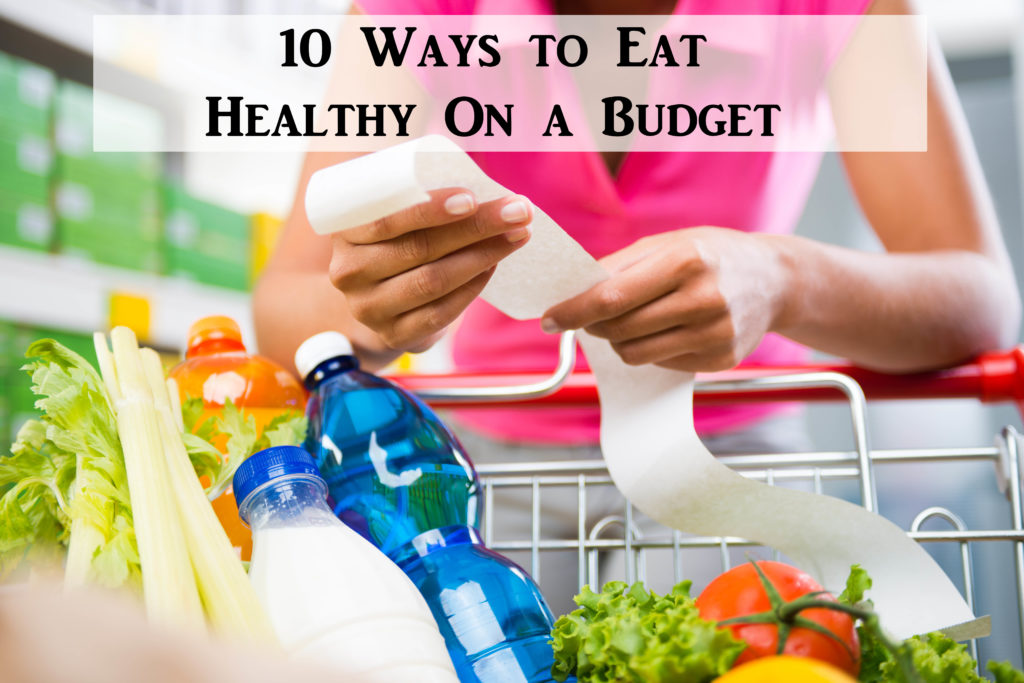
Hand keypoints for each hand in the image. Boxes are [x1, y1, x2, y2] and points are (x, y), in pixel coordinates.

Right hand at [328, 188, 532, 352]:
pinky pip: (441, 312)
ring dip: (483, 256)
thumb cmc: (393, 241)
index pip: (388, 221)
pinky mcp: (395, 334)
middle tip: (518, 211)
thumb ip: (415, 196)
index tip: (473, 197)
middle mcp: (349, 273)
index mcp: (343, 233)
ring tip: (517, 235)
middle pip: (419, 250)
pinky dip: (473, 287)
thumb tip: (482, 185)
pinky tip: (493, 265)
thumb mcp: (391, 215)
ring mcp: (370, 309)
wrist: (375, 298)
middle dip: (476, 227)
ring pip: (433, 281)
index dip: (431, 210)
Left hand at [540, 227, 789, 371]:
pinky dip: (651, 349)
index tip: (548, 319)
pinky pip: (660, 364)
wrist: (775, 279)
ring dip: (619, 340)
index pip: (612, 298)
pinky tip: (666, 329)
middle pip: (620, 329)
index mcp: (686, 261)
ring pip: (635, 353)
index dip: (573, 311)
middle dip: (594, 324)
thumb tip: (571, 291)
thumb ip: (619, 266)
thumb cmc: (711, 255)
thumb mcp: (668, 244)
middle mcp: (704, 299)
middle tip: (590, 316)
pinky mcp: (721, 359)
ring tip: (630, 320)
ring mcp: (715, 334)